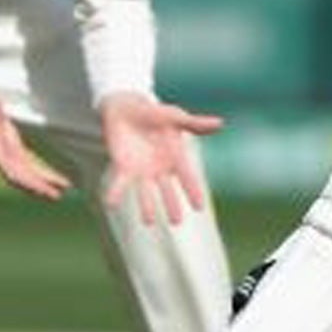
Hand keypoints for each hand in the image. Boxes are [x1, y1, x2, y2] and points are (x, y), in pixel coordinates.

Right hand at [0, 78, 71, 201]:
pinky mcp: (8, 138)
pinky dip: (40, 168)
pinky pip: (26, 158)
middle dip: (38, 186)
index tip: (43, 190)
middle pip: (20, 174)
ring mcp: (3, 144)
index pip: (11, 169)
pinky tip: (55, 174)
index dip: (27, 181)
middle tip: (59, 196)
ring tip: (64, 187)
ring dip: (42, 179)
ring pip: (25, 169)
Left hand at [97, 90, 222, 225]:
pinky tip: (111, 203)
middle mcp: (160, 168)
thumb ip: (194, 124)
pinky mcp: (123, 168)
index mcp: (176, 156)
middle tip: (176, 222)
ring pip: (146, 192)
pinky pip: (119, 183)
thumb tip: (220, 123)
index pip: (187, 177)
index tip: (199, 207)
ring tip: (148, 222)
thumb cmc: (153, 112)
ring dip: (147, 206)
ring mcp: (142, 170)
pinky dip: (115, 193)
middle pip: (168, 190)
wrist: (126, 109)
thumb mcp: (174, 116)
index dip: (193, 191)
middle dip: (172, 205)